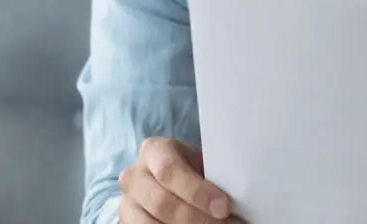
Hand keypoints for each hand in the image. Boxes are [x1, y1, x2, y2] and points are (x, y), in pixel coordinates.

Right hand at [119, 137, 242, 222]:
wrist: (175, 182)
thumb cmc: (195, 171)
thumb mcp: (202, 165)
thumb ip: (213, 175)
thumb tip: (239, 193)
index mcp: (154, 150)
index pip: (170, 170)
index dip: (198, 192)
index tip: (225, 207)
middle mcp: (134, 175)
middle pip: (162, 203)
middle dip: (198, 218)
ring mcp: (127, 202)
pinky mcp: (127, 222)